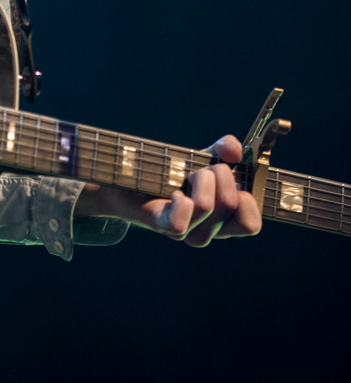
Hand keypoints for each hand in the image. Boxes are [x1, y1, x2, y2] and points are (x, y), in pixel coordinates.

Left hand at [75, 135, 261, 246]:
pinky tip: (173, 192)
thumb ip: (224, 150)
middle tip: (201, 169)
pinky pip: (180, 223)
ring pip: (206, 205)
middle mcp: (207, 231)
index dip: (248, 199)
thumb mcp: (205, 157)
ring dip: (197, 178)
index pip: (251, 225)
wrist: (131, 174)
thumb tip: (234, 150)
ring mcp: (185, 231)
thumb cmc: (174, 169)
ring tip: (185, 175)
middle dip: (219, 173)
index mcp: (223, 220)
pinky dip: (180, 200)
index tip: (235, 180)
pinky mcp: (161, 225)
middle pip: (230, 202)